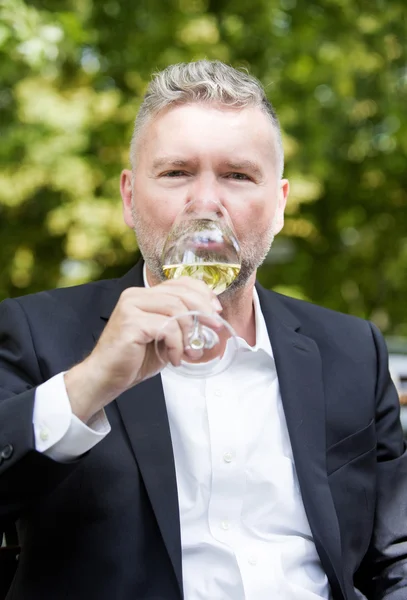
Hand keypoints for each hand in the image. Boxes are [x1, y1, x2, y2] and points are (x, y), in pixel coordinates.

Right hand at [64, 278, 221, 421]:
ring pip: (177, 309)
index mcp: (144, 294)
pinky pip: (167, 327)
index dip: (203, 294)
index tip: (215, 311)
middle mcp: (136, 295)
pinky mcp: (131, 322)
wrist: (106, 377)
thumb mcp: (164, 337)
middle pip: (181, 293)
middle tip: (214, 329)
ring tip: (188, 352)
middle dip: (203, 312)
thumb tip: (210, 322)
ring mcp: (131, 307)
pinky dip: (177, 345)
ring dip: (189, 334)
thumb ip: (182, 325)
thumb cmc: (134, 358)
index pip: (180, 282)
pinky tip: (174, 359)